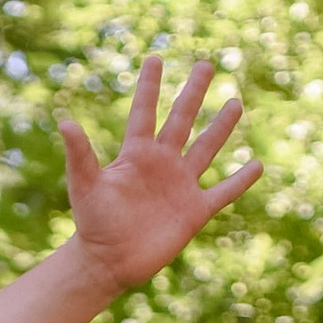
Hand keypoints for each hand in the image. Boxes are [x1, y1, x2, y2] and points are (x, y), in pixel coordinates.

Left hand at [61, 57, 260, 297]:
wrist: (108, 263)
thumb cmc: (93, 224)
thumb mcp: (85, 186)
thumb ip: (80, 155)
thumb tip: (64, 121)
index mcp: (136, 154)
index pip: (145, 112)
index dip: (150, 86)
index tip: (156, 58)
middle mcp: (161, 164)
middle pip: (182, 120)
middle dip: (194, 93)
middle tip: (206, 64)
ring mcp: (180, 185)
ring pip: (207, 149)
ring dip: (221, 127)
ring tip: (236, 102)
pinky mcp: (195, 211)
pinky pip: (223, 192)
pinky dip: (240, 180)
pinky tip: (258, 165)